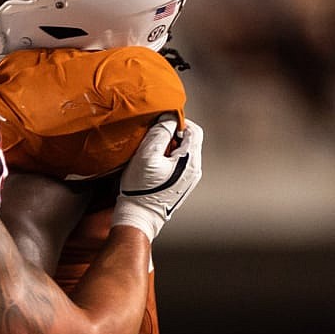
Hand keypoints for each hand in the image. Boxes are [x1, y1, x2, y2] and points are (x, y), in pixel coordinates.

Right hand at [112, 115, 202, 241]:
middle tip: (151, 139)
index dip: (177, 122)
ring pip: (183, 153)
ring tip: (149, 154)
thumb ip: (160, 132)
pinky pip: (179, 165)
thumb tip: (169, 116)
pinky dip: (167, 160)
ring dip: (168, 148)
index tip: (159, 124)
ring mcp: (189, 179)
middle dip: (171, 135)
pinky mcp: (181, 186)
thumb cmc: (141, 189)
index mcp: (191, 160)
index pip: (193, 129)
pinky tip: (152, 166)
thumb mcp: (146, 155)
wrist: (139, 217)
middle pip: (189, 141)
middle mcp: (195, 169)